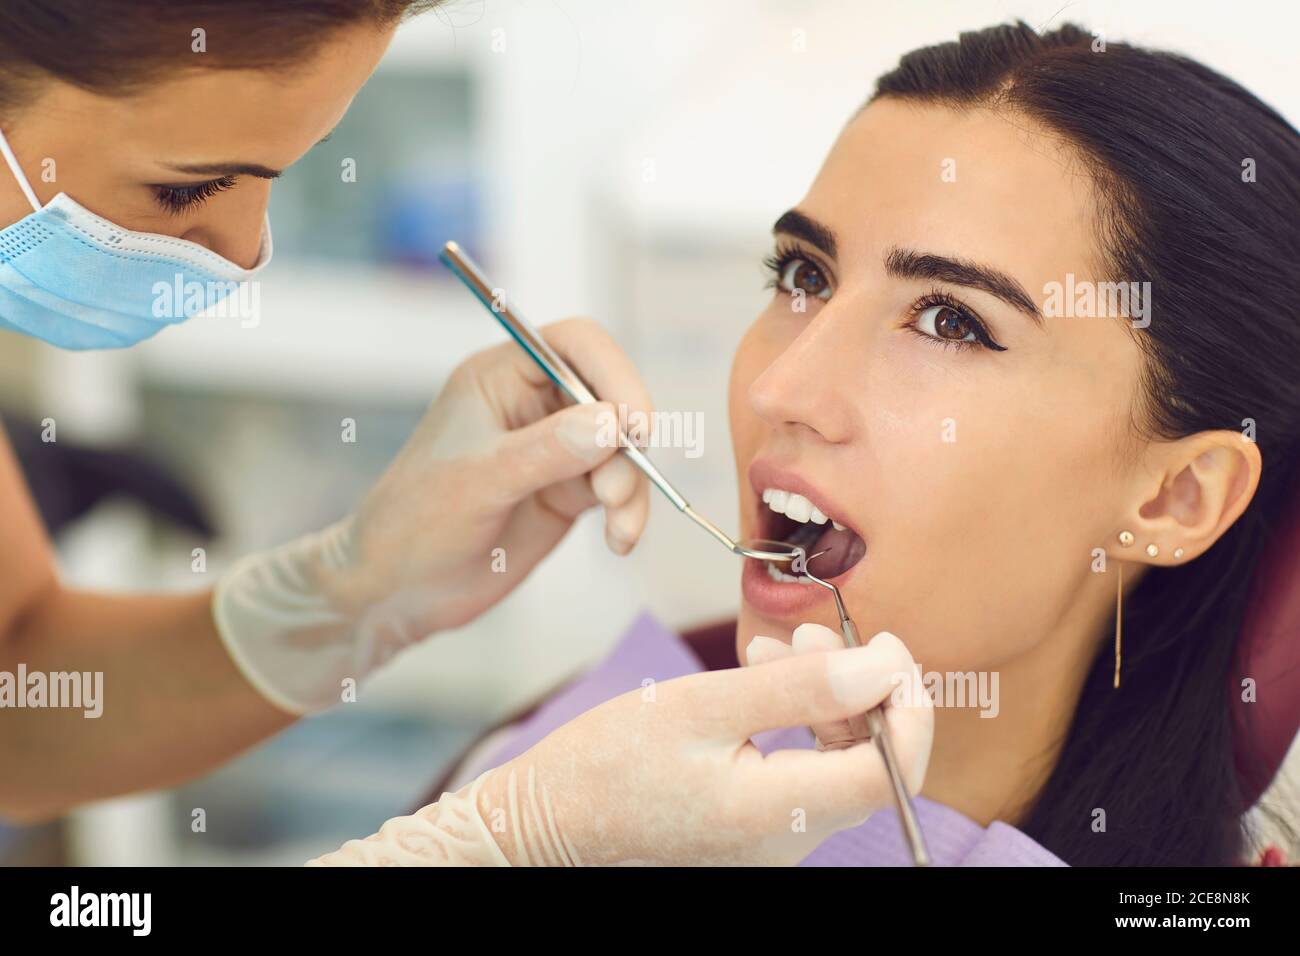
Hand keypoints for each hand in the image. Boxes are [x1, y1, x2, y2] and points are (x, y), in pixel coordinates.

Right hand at [309, 629, 933, 865]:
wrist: (546, 823)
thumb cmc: (606, 764)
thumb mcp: (701, 707)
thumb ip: (797, 688)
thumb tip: (881, 668)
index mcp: (781, 814)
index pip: (893, 772)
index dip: (908, 706)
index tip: (888, 648)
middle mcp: (789, 842)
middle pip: (869, 764)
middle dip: (856, 688)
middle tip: (810, 632)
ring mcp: (773, 841)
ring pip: (836, 762)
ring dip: (822, 698)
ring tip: (775, 646)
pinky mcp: (754, 830)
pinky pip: (802, 771)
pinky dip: (795, 721)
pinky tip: (760, 680)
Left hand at [334, 316, 653, 630]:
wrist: (397, 589)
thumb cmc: (414, 521)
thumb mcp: (478, 481)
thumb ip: (545, 450)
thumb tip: (611, 423)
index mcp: (500, 377)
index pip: (575, 346)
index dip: (613, 372)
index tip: (634, 422)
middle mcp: (533, 405)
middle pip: (610, 395)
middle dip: (626, 440)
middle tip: (619, 486)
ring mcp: (555, 450)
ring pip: (621, 448)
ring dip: (631, 485)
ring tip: (620, 526)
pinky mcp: (567, 492)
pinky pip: (618, 488)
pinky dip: (628, 512)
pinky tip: (618, 540)